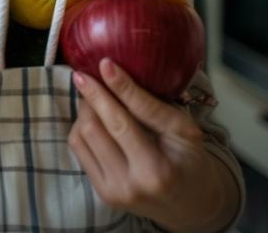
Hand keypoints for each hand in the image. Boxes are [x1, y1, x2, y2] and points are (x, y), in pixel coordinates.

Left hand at [69, 58, 236, 232]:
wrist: (188, 204)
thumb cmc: (189, 161)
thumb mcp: (183, 131)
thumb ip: (153, 107)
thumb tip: (114, 72)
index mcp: (159, 169)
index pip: (130, 120)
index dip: (117, 88)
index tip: (105, 63)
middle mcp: (134, 183)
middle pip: (99, 127)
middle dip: (92, 96)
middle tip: (89, 77)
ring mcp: (114, 190)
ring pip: (82, 135)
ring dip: (85, 111)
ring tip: (97, 101)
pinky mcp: (101, 192)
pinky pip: (78, 148)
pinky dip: (82, 127)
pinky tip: (96, 121)